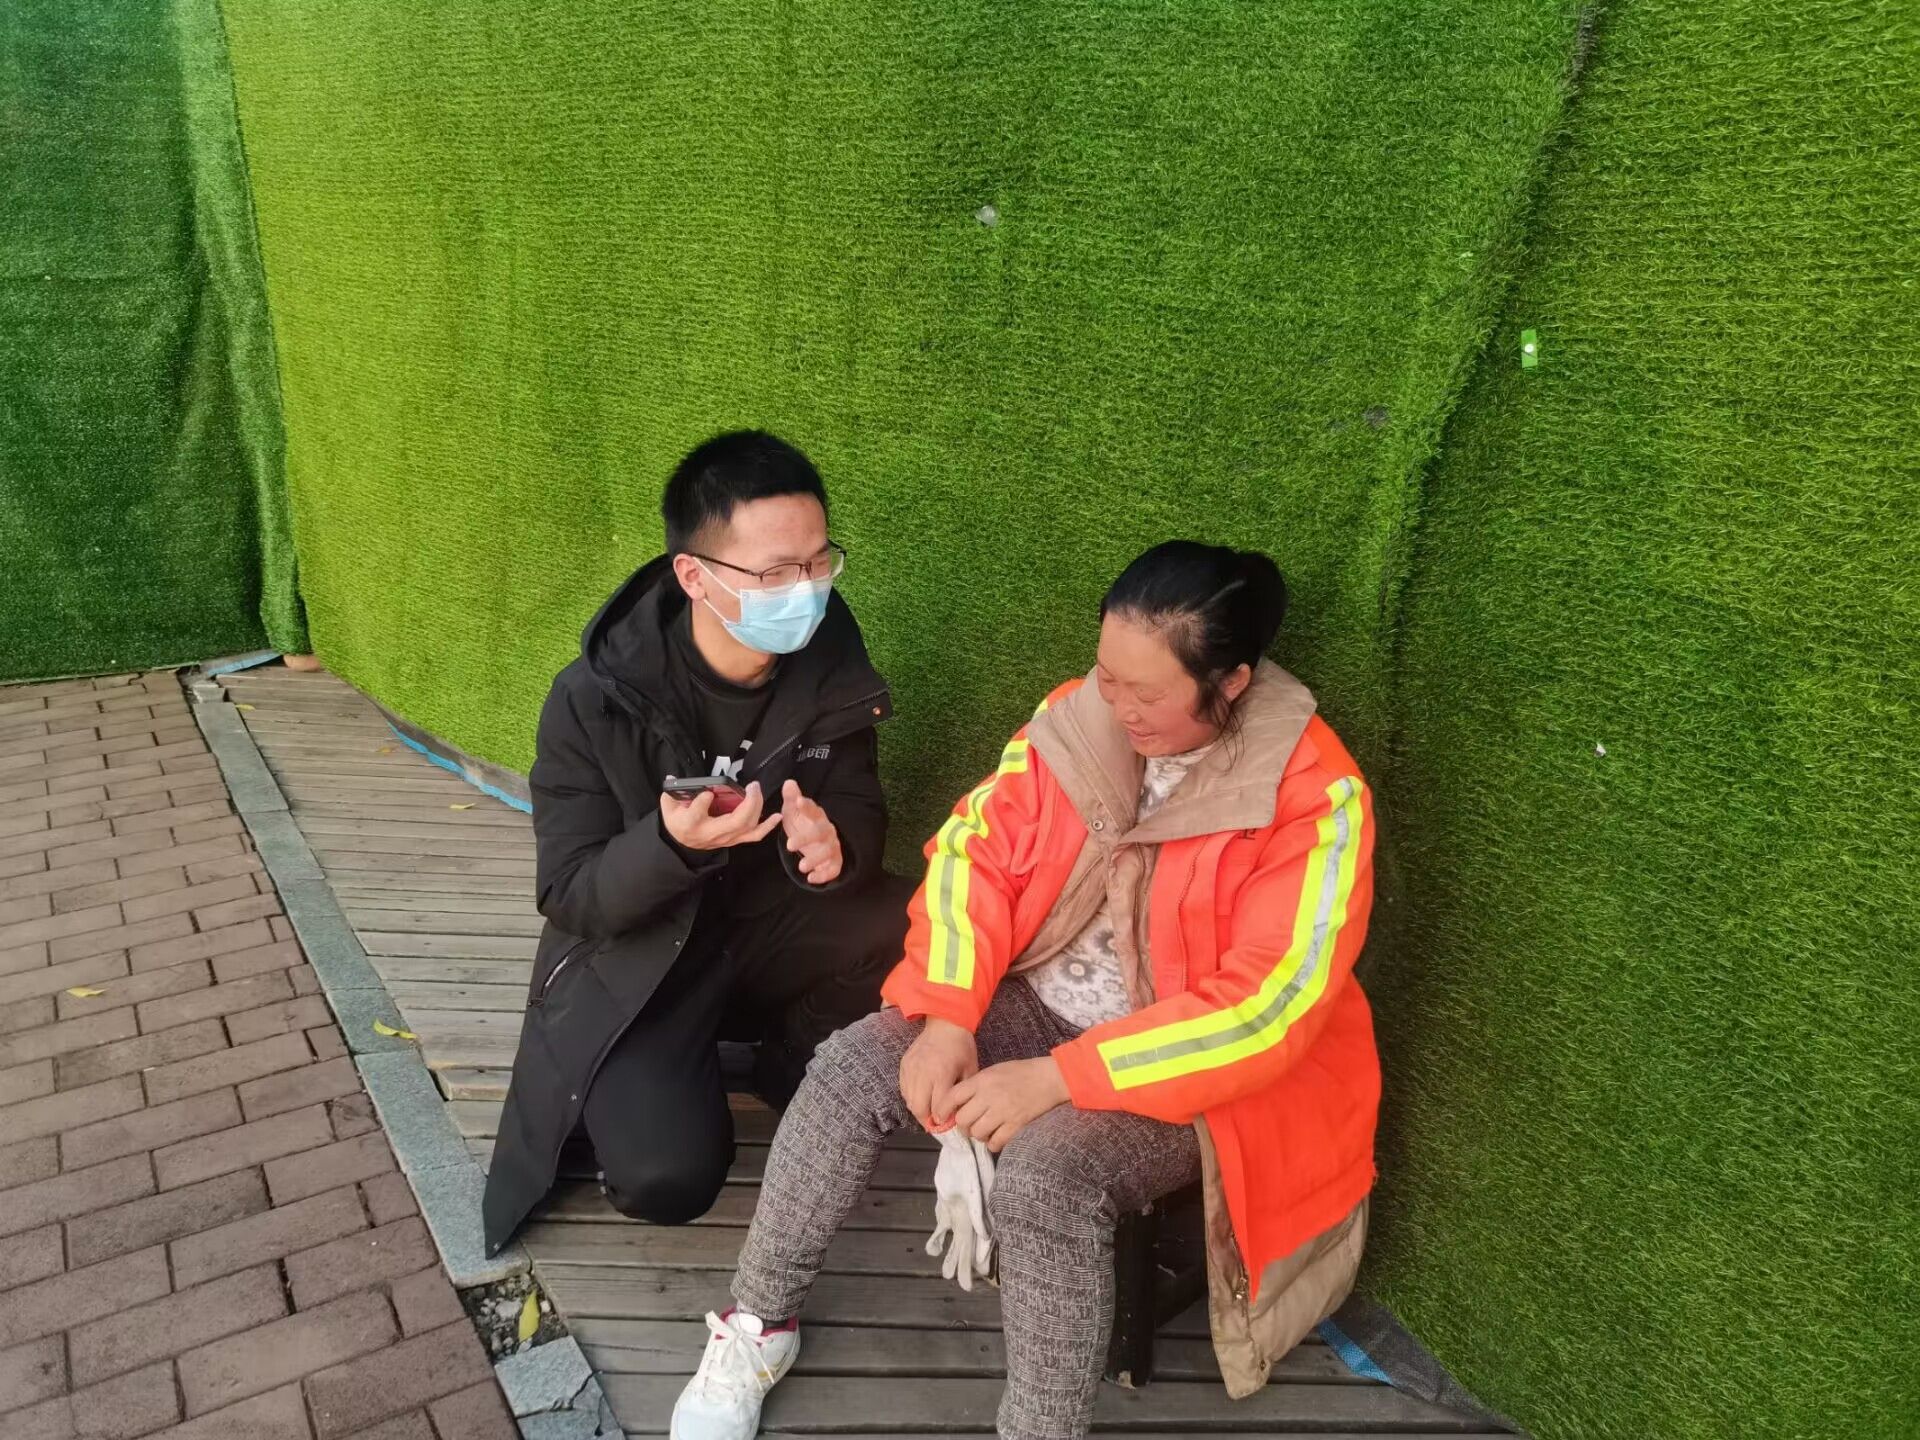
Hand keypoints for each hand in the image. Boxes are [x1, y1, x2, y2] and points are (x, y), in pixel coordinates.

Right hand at [660, 780, 781, 850]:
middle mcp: (710, 833)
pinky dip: (767, 826)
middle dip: (748, 803)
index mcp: (690, 823)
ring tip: (758, 791)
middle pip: (734, 822)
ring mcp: (725, 838)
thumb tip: (673, 778)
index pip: (696, 814)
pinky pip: (754, 835)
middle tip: (751, 785)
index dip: (702, 803)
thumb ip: (672, 792)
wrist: (684, 842)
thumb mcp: (669, 806)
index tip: (708, 792)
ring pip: (747, 827)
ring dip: (757, 808)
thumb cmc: (678, 821)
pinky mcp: (735, 839)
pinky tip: (777, 816)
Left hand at [780, 779, 842, 885]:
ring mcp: (832, 847)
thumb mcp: (794, 812)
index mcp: (817, 817)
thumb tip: (789, 782)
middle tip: (789, 845)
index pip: (813, 809)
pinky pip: (833, 869)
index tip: (797, 801)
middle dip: (806, 839)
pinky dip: (824, 875)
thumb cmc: (804, 825)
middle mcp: (827, 831)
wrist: (818, 844)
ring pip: (827, 852)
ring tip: (801, 867)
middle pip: (820, 832)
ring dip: (815, 859)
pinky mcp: (834, 862)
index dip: (806, 806)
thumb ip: (791, 799)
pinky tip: (811, 878)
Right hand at [899, 1017, 977, 1131]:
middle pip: (919, 1108)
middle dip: (927, 1119)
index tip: (946, 1123)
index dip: (942, 1120)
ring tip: (929, 1109)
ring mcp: (911, 1069)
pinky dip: (911, 1097)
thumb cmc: (961, 1046)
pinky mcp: (904, 1065)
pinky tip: (921, 1095)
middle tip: (935, 1122)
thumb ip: (962, 1093)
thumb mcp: (970, 1070)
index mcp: (942, 1074)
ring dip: (918, 1109)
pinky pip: (903, 1089)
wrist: (945, 1023)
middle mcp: (923, 1073)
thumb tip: (956, 1113)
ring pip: (909, 1100)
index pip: (938, 1107)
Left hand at [947, 1058, 1070, 1152]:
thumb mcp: (994, 1071)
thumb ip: (976, 1086)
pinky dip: (992, 1143)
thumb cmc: (1021, 1073)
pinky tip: (996, 1137)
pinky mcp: (1016, 1125)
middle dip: (962, 1126)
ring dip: (977, 1135)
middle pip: (962, 1119)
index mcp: (983, 1080)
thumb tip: (957, 1103)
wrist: (1049, 1078)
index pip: (953, 1097)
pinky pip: (995, 1142)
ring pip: (977, 1133)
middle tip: (968, 1125)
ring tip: (984, 1130)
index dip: (942, 1110)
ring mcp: (1003, 1112)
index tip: (940, 1117)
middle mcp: (989, 1096)